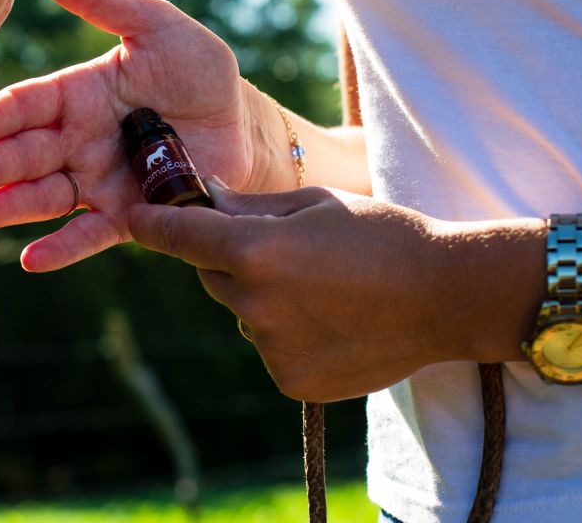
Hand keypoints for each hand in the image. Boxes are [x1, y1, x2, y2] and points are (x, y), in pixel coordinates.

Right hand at [0, 0, 280, 271]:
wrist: (241, 123)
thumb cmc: (197, 69)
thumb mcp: (155, 26)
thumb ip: (103, 2)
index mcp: (77, 94)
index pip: (28, 103)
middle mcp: (77, 140)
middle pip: (27, 154)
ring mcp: (97, 181)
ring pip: (44, 196)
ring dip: (7, 206)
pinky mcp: (127, 216)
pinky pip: (89, 234)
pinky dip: (61, 248)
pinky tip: (31, 260)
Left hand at [128, 179, 490, 401]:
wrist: (447, 296)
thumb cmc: (383, 235)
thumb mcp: (314, 204)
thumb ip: (248, 207)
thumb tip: (201, 199)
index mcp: (256, 252)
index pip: (180, 238)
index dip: (153, 226)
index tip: (134, 219)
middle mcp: (255, 305)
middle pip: (213, 276)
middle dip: (230, 259)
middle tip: (281, 249)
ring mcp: (272, 349)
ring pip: (243, 313)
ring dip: (261, 298)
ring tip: (322, 287)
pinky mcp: (290, 381)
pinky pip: (269, 347)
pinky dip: (286, 333)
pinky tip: (331, 320)